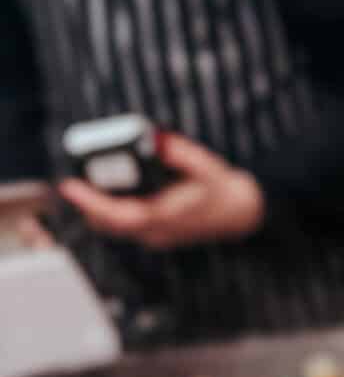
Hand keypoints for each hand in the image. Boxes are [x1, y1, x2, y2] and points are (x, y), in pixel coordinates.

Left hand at [60, 131, 263, 250]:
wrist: (238, 213)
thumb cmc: (220, 187)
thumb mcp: (206, 164)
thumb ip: (180, 151)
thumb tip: (156, 139)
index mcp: (169, 216)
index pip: (123, 216)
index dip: (93, 203)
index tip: (71, 187)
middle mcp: (158, 232)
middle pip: (109, 225)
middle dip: (87, 204)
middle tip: (71, 181)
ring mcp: (155, 236)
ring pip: (112, 228)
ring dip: (95, 209)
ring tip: (81, 185)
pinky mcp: (153, 234)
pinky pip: (121, 225)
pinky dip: (107, 210)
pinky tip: (100, 192)